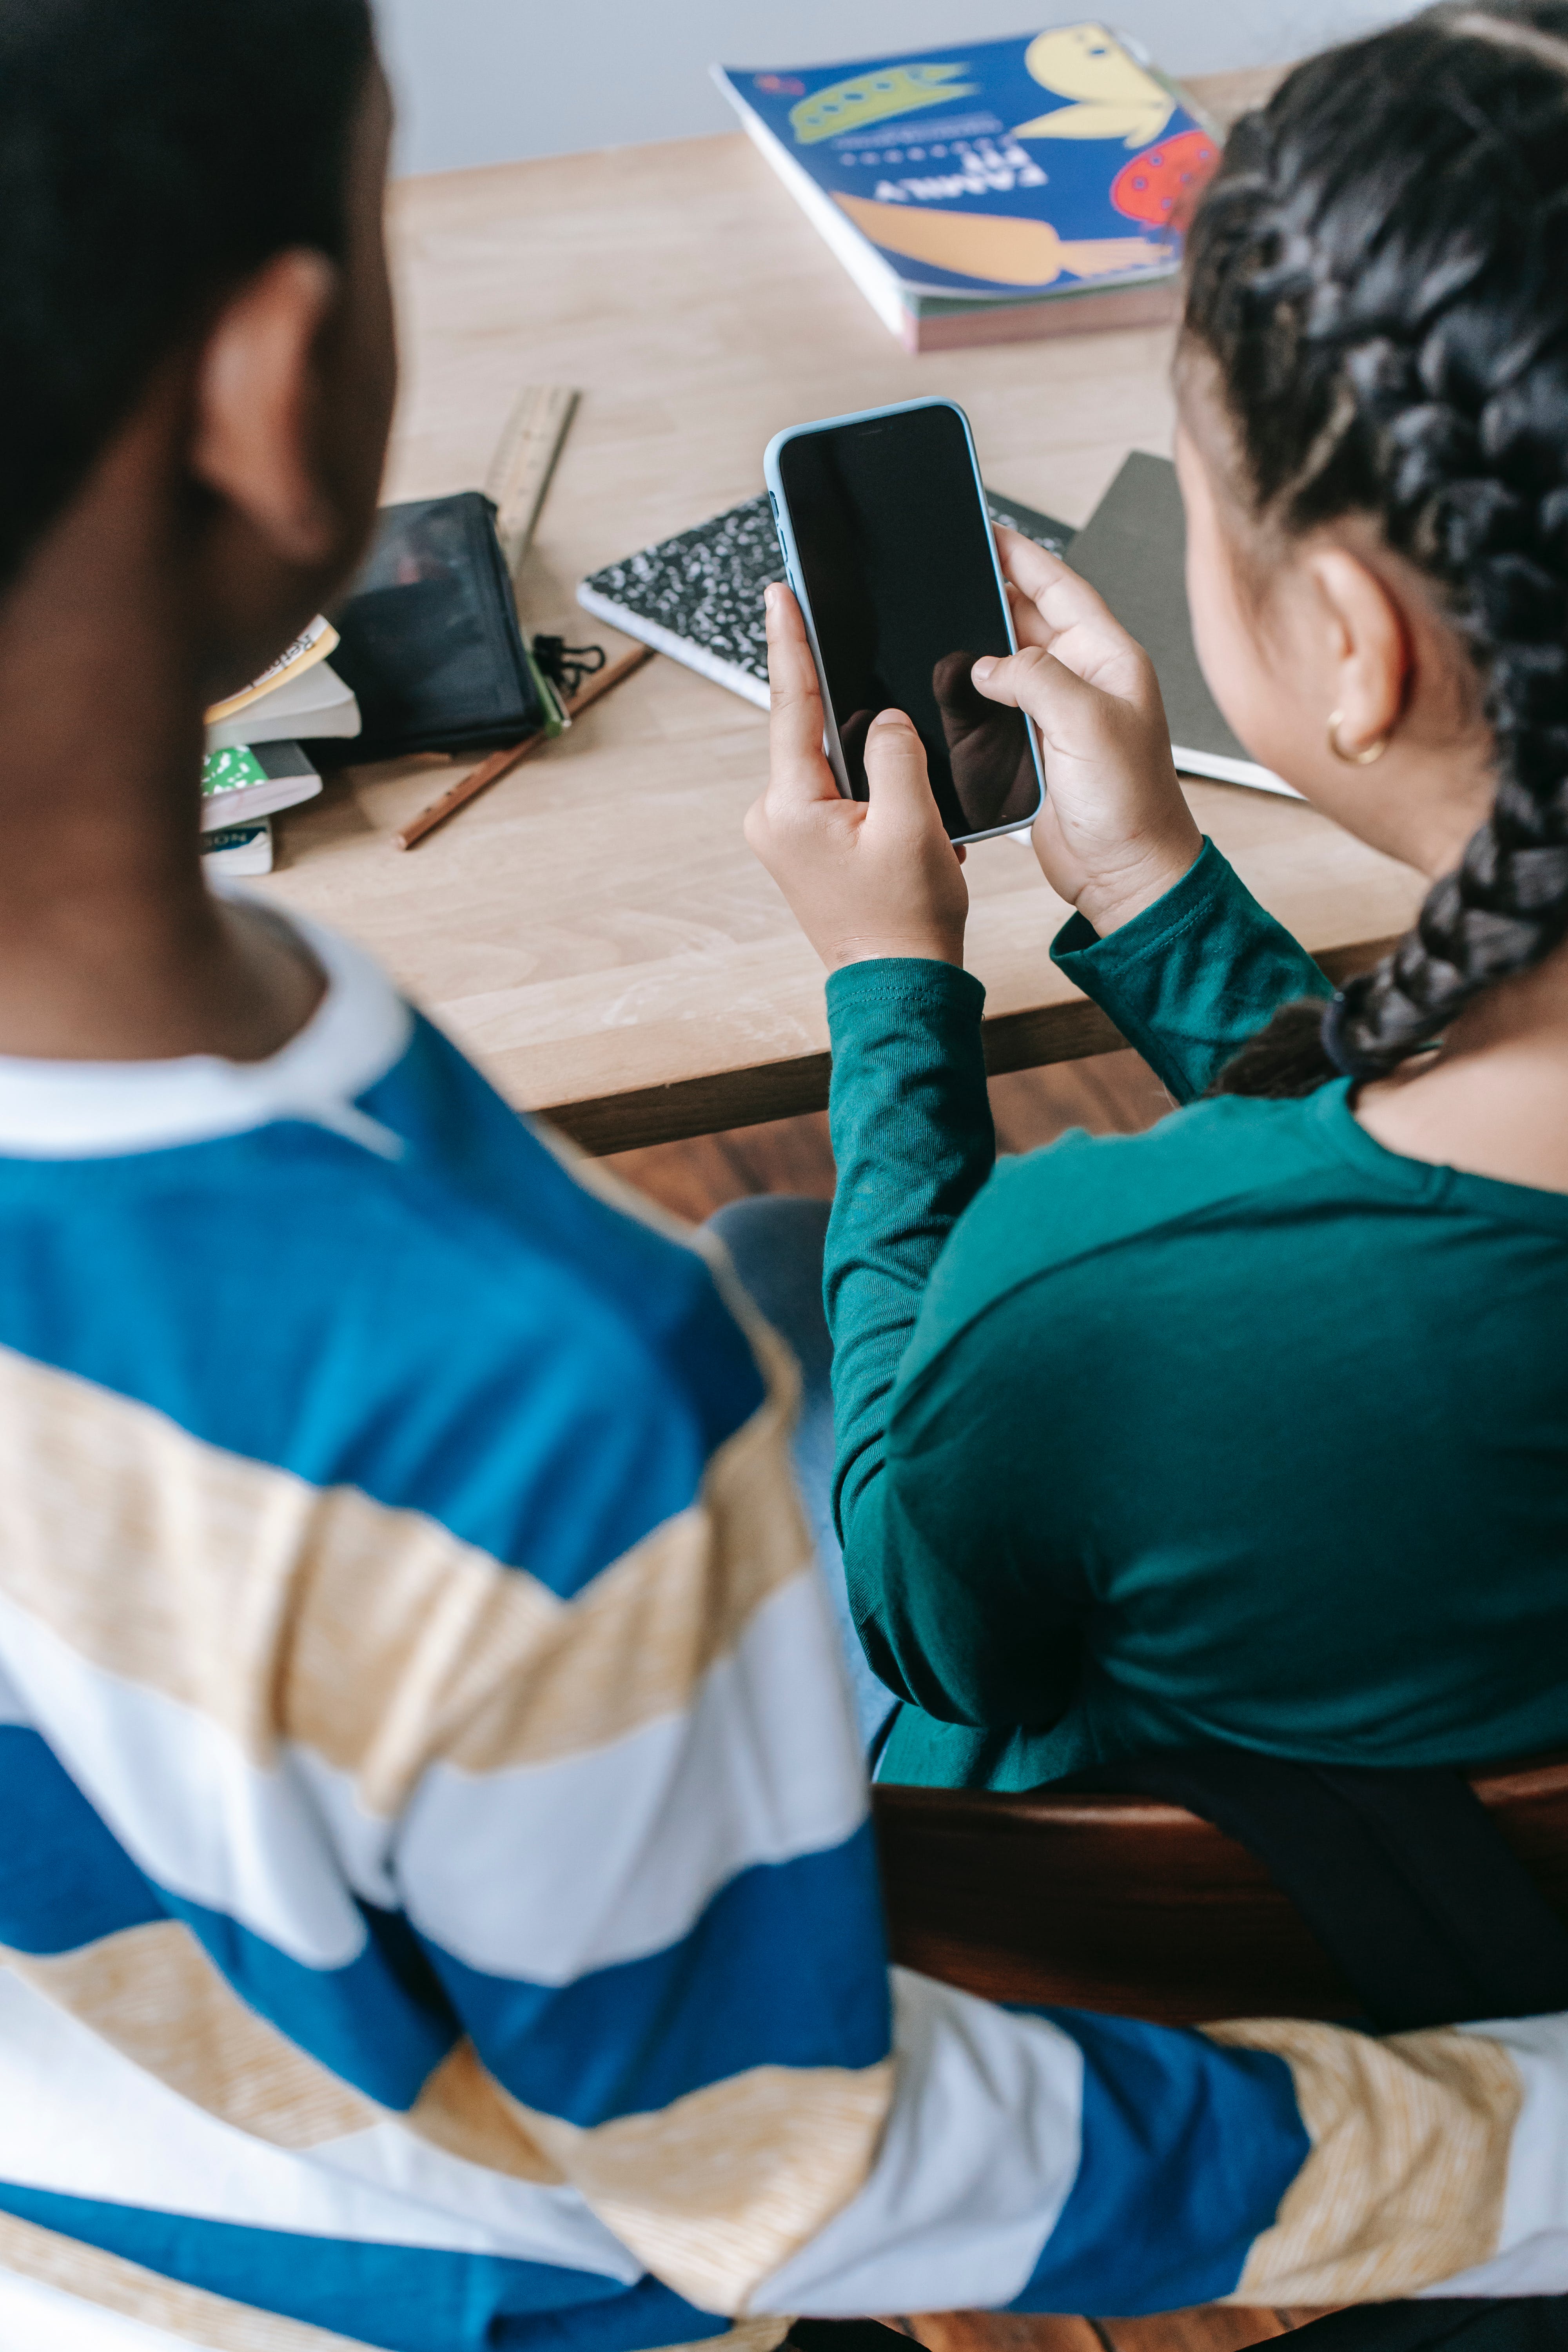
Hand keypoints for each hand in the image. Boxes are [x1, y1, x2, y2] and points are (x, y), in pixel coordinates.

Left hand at [745, 584, 967, 971]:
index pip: (791, 704)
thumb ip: (898, 753)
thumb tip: (889, 720)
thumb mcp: (914, 823)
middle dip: (867, 728)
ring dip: (882, 775)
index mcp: (790, 806)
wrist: (901, 989)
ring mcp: (788, 836)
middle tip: (898, 755)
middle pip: (819, 738)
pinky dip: (881, 801)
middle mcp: (775, 817)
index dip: (789, 642)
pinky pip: (844, 799)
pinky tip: (911, 828)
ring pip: (839, 769)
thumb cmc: (905, 920)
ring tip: (917, 819)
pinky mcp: (807, 850)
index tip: (779, 592)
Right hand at [973, 526, 1201, 933]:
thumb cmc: (1132, 807)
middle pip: (1029, 617)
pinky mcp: (1036, 748)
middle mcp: (1085, 680)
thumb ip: (1036, 677)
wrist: (1127, 876)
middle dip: (991, 592)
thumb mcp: (1087, 723)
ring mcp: (1059, 715)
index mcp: (1109, 658)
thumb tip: (989, 662)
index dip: (1021, 554)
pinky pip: (998, 706)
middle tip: (949, 569)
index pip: (1060, 586)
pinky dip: (973, 692)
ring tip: (939, 619)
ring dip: (978, 643)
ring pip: (1008, 661)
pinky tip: (948, 683)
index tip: (986, 528)